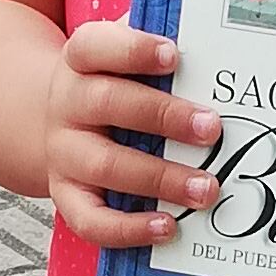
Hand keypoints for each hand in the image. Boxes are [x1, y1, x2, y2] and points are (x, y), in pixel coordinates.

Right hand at [43, 20, 223, 250]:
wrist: (60, 122)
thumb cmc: (112, 85)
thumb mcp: (123, 59)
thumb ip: (160, 48)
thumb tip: (215, 52)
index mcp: (81, 61)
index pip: (95, 47)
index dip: (133, 51)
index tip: (174, 56)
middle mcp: (67, 105)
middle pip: (108, 103)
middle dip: (164, 116)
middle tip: (211, 128)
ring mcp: (64, 153)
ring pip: (106, 166)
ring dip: (161, 178)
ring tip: (206, 188)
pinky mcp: (68, 195)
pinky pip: (91, 219)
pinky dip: (129, 228)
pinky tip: (168, 225)